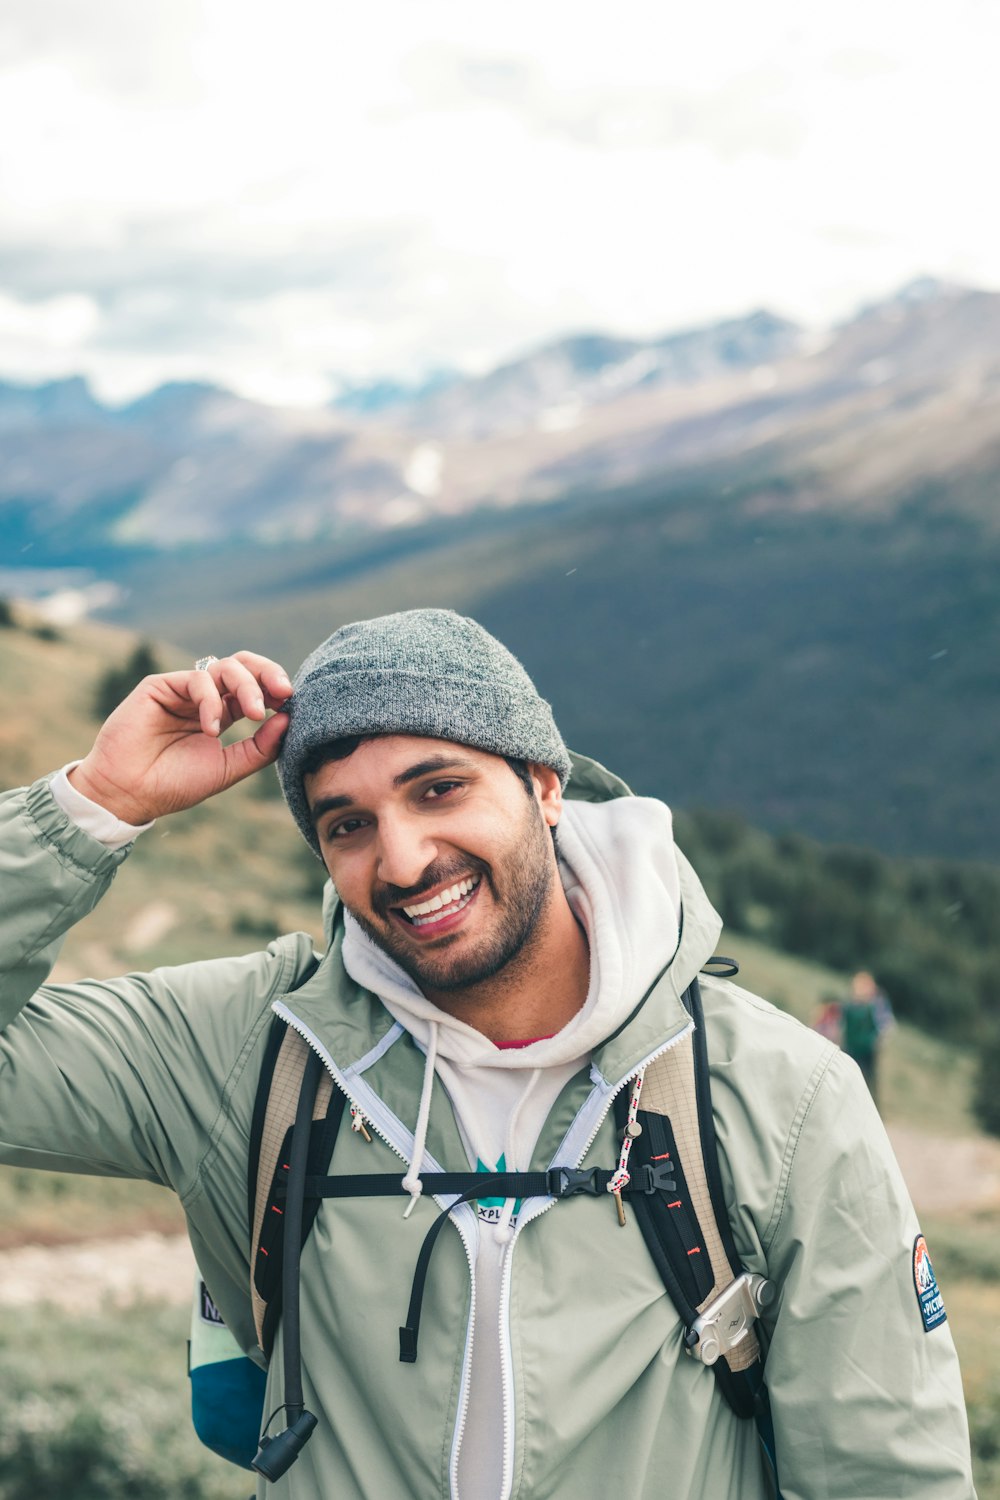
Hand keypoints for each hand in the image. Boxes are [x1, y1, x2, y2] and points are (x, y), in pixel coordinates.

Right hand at [68, 652, 292, 822]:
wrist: (130, 794)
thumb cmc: (175, 784)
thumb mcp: (228, 768)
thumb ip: (260, 748)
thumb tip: (289, 719)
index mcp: (222, 713)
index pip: (255, 687)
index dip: (275, 689)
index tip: (292, 703)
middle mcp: (204, 697)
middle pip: (243, 666)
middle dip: (268, 674)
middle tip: (283, 693)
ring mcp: (182, 690)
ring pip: (224, 667)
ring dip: (246, 687)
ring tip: (252, 715)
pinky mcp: (160, 686)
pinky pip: (196, 680)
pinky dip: (211, 701)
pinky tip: (210, 728)